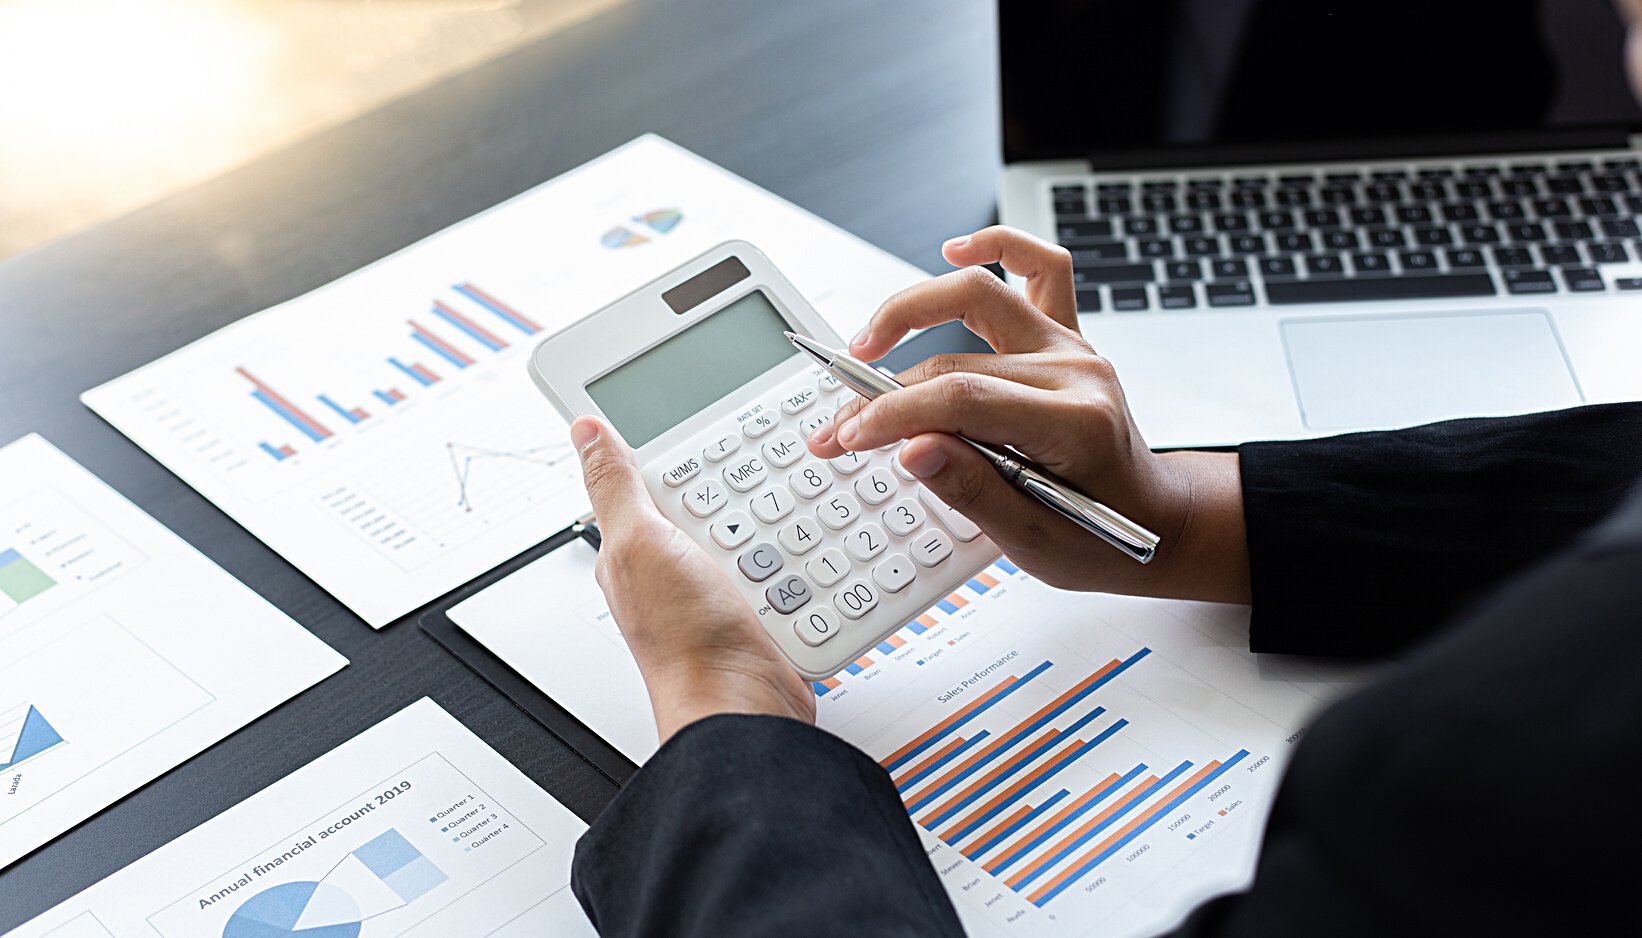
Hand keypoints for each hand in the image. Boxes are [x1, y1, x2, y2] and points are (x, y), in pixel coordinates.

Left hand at [572, 416, 814, 741]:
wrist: (743, 706)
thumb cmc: (684, 641)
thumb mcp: (639, 542)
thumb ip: (615, 485)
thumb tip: (584, 431)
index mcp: (633, 545)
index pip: (650, 478)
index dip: (674, 452)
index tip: (703, 426)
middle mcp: (671, 568)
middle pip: (708, 498)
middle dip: (736, 486)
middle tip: (758, 474)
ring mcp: (714, 590)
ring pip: (749, 529)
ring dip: (771, 522)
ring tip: (784, 514)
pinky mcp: (755, 609)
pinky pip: (780, 565)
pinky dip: (794, 558)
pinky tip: (801, 553)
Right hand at [809, 226, 1248, 602]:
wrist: (1156, 522)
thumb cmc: (1099, 537)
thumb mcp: (1034, 541)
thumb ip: (971, 490)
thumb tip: (910, 447)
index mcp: (1075, 425)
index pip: (964, 400)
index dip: (895, 414)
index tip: (848, 437)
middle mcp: (1076, 371)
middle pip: (957, 359)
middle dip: (883, 393)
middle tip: (838, 428)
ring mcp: (1071, 346)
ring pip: (980, 296)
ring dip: (912, 311)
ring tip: (864, 345)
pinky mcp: (1066, 336)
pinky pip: (1041, 267)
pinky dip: (997, 247)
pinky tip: (955, 251)